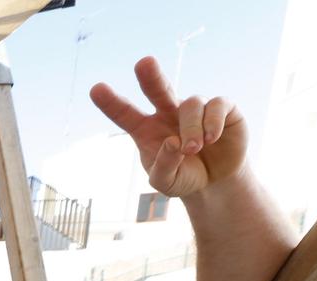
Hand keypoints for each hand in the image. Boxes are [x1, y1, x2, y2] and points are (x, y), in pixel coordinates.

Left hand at [90, 57, 244, 199]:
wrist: (215, 181)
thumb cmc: (184, 177)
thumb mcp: (166, 182)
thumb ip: (163, 166)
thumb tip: (173, 142)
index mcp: (145, 130)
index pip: (125, 114)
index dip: (111, 102)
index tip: (95, 89)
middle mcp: (167, 113)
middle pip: (157, 89)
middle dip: (151, 76)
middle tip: (143, 63)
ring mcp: (194, 108)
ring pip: (190, 104)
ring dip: (191, 129)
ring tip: (193, 149)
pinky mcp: (221, 108)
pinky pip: (216, 104)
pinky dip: (212, 122)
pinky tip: (211, 138)